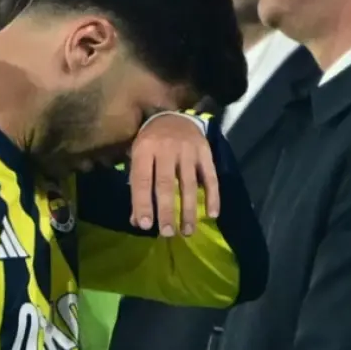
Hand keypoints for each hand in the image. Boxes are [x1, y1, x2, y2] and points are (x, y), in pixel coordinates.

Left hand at [129, 113, 219, 236]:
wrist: (175, 116)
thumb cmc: (152, 142)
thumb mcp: (138, 158)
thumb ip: (137, 187)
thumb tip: (137, 221)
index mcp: (145, 149)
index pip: (142, 180)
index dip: (143, 203)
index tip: (146, 225)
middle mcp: (166, 148)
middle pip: (166, 184)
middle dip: (167, 211)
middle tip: (168, 233)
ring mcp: (188, 149)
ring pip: (189, 184)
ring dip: (189, 210)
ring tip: (187, 231)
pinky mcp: (205, 151)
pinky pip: (211, 177)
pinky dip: (213, 196)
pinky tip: (212, 214)